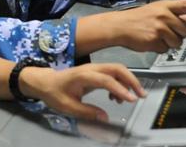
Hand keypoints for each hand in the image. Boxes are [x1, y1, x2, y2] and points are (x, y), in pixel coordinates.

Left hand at [19, 63, 146, 121]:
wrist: (45, 81)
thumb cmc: (54, 93)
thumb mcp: (68, 106)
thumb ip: (86, 112)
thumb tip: (105, 117)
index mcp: (83, 76)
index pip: (106, 80)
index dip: (120, 89)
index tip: (130, 99)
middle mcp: (91, 69)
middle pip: (116, 68)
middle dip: (131, 80)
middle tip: (141, 94)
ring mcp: (93, 69)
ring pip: (116, 69)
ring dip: (127, 81)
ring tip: (131, 98)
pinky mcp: (94, 72)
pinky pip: (112, 74)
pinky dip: (119, 83)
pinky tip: (116, 97)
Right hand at [112, 0, 185, 52]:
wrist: (119, 26)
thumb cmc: (136, 19)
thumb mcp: (155, 10)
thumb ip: (172, 13)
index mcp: (164, 5)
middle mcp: (163, 15)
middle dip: (181, 33)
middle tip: (170, 32)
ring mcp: (159, 28)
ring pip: (178, 41)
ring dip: (171, 42)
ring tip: (159, 36)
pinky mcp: (155, 40)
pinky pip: (166, 48)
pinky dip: (161, 48)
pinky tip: (152, 41)